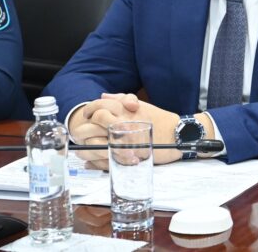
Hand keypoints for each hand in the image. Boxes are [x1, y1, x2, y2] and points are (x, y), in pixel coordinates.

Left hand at [69, 93, 183, 168]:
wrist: (176, 135)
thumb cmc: (161, 120)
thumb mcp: (142, 105)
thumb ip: (121, 99)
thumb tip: (103, 96)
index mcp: (125, 111)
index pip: (99, 106)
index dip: (89, 109)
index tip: (88, 114)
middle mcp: (121, 124)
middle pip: (93, 124)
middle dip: (82, 128)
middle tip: (80, 131)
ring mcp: (121, 141)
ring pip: (92, 143)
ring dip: (84, 145)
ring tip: (84, 146)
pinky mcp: (124, 157)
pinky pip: (102, 160)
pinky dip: (93, 160)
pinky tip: (91, 159)